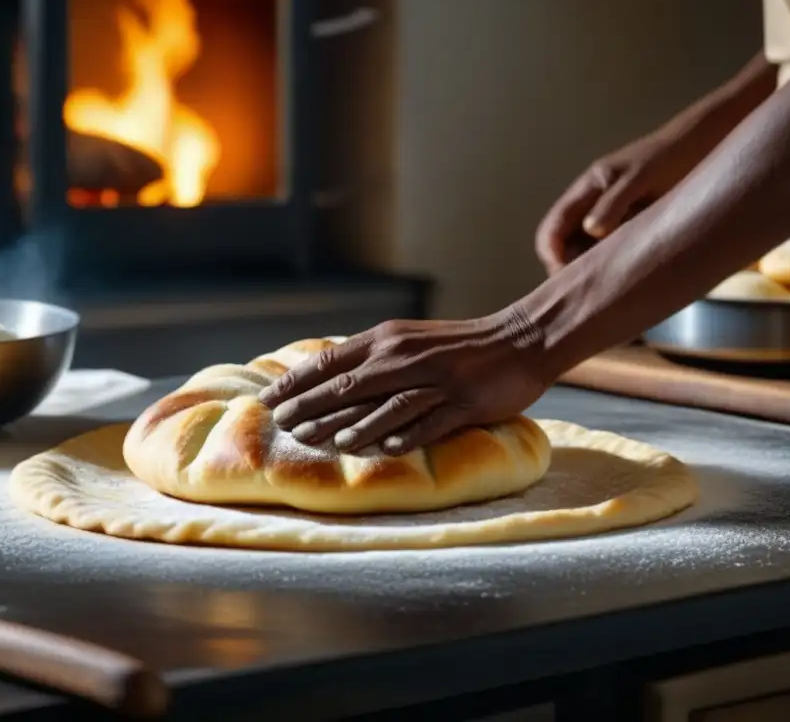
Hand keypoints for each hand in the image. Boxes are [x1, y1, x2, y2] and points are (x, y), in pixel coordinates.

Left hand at [257, 309, 548, 454]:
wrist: (519, 339)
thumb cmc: (458, 345)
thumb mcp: (409, 340)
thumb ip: (373, 357)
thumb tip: (328, 377)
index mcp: (389, 339)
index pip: (332, 360)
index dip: (298, 380)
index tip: (269, 399)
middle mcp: (406, 357)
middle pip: (350, 384)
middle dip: (312, 405)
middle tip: (283, 425)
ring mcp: (436, 380)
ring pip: (386, 404)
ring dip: (351, 423)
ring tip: (319, 442)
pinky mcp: (464, 402)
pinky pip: (430, 421)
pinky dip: (406, 434)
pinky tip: (383, 450)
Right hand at [535, 128, 705, 274]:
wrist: (699, 145)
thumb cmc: (668, 157)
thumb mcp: (640, 177)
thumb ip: (614, 202)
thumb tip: (591, 231)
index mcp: (585, 191)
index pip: (551, 231)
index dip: (552, 257)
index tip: (569, 282)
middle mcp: (589, 207)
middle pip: (563, 247)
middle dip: (569, 271)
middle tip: (594, 293)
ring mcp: (607, 218)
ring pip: (585, 252)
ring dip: (591, 271)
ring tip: (611, 289)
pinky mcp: (627, 226)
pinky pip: (608, 251)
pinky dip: (610, 266)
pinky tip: (627, 277)